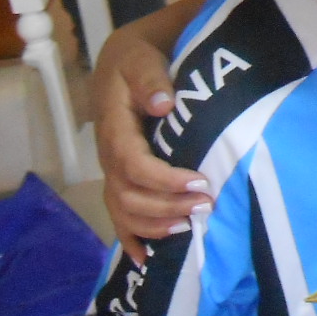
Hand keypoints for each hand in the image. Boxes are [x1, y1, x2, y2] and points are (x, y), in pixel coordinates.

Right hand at [94, 29, 209, 264]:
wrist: (123, 60)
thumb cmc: (138, 59)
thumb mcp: (142, 56)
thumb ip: (150, 78)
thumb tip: (161, 104)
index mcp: (115, 128)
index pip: (133, 164)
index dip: (164, 180)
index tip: (199, 182)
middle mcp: (109, 156)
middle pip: (129, 194)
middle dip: (166, 206)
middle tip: (206, 205)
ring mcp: (112, 171)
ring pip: (123, 210)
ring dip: (154, 224)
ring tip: (188, 226)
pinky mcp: (119, 178)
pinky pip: (118, 215)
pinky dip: (130, 239)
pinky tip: (147, 258)